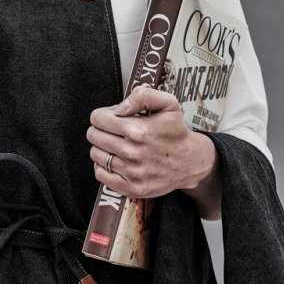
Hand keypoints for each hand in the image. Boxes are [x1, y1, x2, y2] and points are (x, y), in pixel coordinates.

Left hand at [87, 85, 221, 219]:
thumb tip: (118, 109)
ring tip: (115, 146)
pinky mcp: (131, 188)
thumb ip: (143, 95)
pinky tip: (115, 160)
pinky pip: (100, 175)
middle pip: (93, 136)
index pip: (97, 119)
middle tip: (113, 131)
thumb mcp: (168, 103)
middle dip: (100, 130)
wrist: (190, 162)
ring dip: (101, 148)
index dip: (102, 115)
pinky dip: (103, 166)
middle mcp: (133, 152)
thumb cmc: (176, 131)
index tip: (112, 118)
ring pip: (95, 155)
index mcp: (138, 130)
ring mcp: (132, 172)